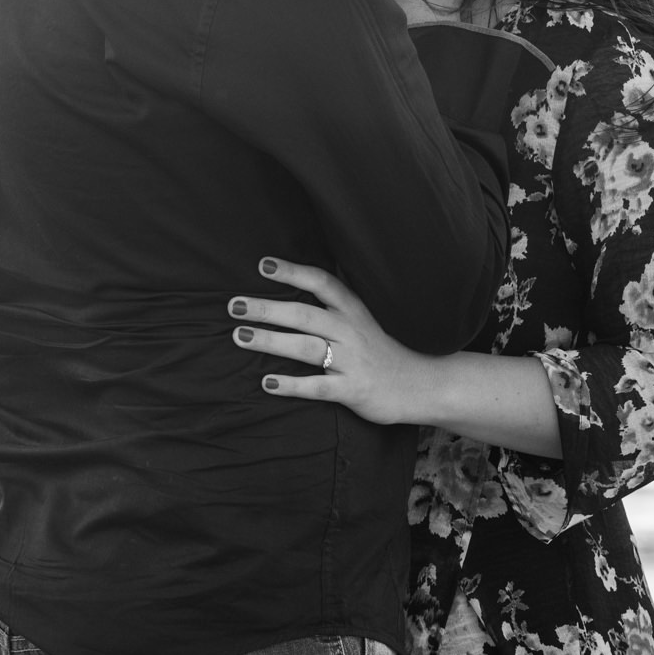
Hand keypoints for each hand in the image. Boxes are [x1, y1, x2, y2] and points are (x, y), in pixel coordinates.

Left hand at [230, 256, 434, 425]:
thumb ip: (332, 304)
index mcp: (351, 310)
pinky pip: (318, 387)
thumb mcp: (360, 320)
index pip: (321, 283)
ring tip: (240, 336)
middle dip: (267, 308)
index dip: (292, 273)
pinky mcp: (352, 390)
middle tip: (234, 305)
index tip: (262, 265)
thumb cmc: (379, 351)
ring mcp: (352, 361)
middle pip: (305, 315)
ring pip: (306, 348)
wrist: (419, 386)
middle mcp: (350, 331)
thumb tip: (297, 282)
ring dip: (271, 341)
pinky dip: (292, 385)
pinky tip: (267, 382)